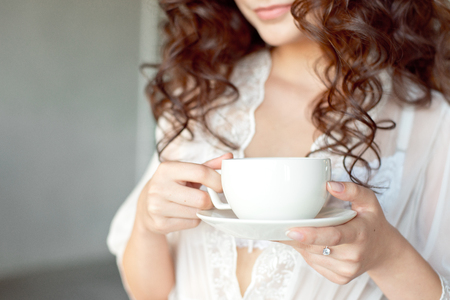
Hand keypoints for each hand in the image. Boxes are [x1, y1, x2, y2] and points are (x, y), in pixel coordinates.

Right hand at [135, 153, 232, 234]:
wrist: (145, 206)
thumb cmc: (171, 185)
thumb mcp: (186, 172)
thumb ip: (208, 165)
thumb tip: (228, 158)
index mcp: (167, 169)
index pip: (201, 173)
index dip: (217, 181)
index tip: (222, 186)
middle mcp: (159, 187)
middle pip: (202, 198)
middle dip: (210, 200)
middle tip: (208, 198)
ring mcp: (157, 207)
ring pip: (197, 213)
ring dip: (201, 210)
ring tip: (193, 204)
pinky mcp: (159, 224)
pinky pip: (191, 224)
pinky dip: (194, 220)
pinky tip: (185, 213)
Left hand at [281, 181, 401, 284]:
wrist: (383, 251)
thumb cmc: (371, 222)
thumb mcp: (368, 201)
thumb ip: (352, 190)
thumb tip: (330, 185)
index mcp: (359, 234)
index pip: (333, 236)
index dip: (311, 234)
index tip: (291, 230)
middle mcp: (353, 256)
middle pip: (316, 247)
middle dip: (297, 236)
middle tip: (283, 225)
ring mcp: (347, 270)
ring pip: (311, 256)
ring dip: (300, 244)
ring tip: (300, 230)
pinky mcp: (340, 278)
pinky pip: (314, 264)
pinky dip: (307, 252)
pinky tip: (310, 242)